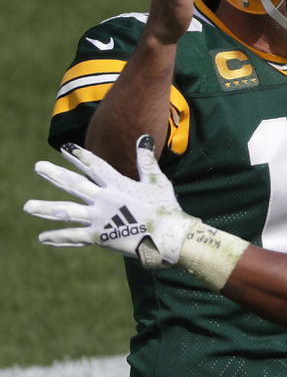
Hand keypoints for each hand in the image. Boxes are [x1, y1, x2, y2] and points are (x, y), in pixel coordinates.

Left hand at [24, 135, 197, 267]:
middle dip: (55, 174)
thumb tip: (143, 138)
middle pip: (74, 184)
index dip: (80, 156)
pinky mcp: (100, 236)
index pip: (94, 166)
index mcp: (118, 185)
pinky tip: (43, 238)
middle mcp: (104, 199)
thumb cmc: (166, 209)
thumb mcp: (158, 182)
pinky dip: (59, 237)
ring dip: (46, 209)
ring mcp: (99, 218)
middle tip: (38, 166)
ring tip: (27, 207)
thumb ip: (146, 161)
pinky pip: (75, 236)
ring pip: (67, 212)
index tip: (66, 148)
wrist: (168, 236)